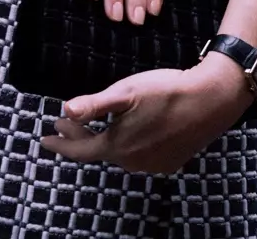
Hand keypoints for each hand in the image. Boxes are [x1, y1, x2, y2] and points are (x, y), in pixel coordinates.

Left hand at [40, 53, 252, 173]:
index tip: (45, 138)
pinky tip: (133, 130)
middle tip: (65, 123)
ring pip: (120, 153)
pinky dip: (129, 143)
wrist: (210, 100)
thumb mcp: (126, 92)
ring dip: (105, 139)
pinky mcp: (170, 161)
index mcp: (116, 146)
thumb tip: (66, 109)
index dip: (60, 144)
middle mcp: (131, 161)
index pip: (80, 150)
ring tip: (98, 125)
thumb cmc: (166, 92)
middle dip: (80, 137)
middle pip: (98, 150)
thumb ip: (95, 104)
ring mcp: (151, 164)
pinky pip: (140, 155)